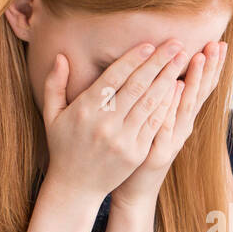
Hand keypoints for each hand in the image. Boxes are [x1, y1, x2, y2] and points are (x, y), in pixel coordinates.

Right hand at [41, 39, 188, 201]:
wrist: (76, 187)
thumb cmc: (64, 147)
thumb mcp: (51, 115)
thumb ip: (54, 85)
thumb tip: (60, 57)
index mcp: (85, 110)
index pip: (113, 78)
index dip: (133, 59)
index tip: (149, 44)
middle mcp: (105, 124)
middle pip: (137, 86)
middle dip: (158, 63)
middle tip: (175, 43)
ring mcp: (123, 140)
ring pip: (150, 103)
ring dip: (168, 79)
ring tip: (181, 60)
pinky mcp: (137, 153)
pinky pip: (155, 124)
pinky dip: (168, 105)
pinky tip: (178, 89)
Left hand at [112, 40, 226, 208]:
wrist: (134, 191)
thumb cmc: (140, 152)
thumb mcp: (155, 123)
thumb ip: (163, 100)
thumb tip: (170, 74)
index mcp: (182, 119)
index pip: (201, 88)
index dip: (212, 66)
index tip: (220, 42)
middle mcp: (182, 129)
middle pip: (200, 94)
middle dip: (209, 67)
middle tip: (218, 43)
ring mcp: (172, 141)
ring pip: (186, 105)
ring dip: (194, 80)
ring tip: (200, 56)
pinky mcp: (157, 152)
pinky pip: (164, 123)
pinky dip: (171, 105)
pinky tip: (177, 87)